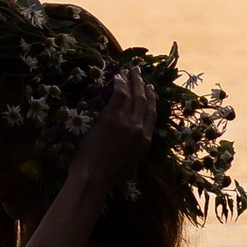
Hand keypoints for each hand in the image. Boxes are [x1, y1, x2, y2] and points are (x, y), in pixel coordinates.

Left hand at [77, 64, 154, 190]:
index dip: (151, 100)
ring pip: (133, 95)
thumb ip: (134, 154)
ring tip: (131, 70)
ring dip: (133, 80)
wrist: (94, 177)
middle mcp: (139, 129)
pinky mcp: (112, 117)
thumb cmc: (107, 177)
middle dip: (143, 85)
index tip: (150, 90)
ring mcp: (127, 122)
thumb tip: (132, 150)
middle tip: (140, 73)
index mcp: (145, 142)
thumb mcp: (130, 167)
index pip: (152, 115)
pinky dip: (120, 83)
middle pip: (144, 102)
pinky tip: (118, 76)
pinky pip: (119, 94)